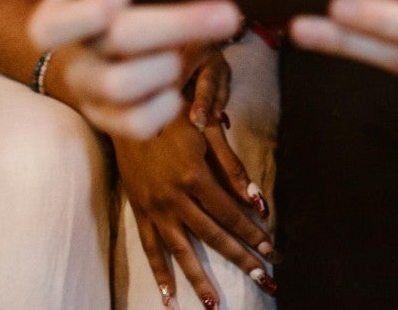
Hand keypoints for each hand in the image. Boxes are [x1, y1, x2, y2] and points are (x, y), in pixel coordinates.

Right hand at [26, 0, 240, 139]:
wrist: (106, 45)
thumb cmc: (121, 1)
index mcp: (58, 17)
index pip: (52, 24)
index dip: (86, 10)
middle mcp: (69, 57)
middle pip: (117, 40)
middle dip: (177, 22)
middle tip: (228, 13)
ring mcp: (88, 93)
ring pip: (123, 85)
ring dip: (165, 64)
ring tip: (178, 53)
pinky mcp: (109, 121)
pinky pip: (138, 125)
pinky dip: (164, 105)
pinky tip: (174, 88)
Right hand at [116, 51, 274, 306]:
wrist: (127, 108)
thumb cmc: (173, 113)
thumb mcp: (207, 131)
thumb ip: (233, 167)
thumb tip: (259, 200)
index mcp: (194, 176)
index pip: (230, 214)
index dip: (252, 233)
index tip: (270, 250)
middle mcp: (173, 197)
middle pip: (212, 236)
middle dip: (240, 260)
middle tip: (263, 280)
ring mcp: (153, 206)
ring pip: (181, 249)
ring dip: (198, 279)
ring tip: (213, 305)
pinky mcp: (139, 209)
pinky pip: (149, 247)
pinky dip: (159, 271)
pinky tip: (169, 295)